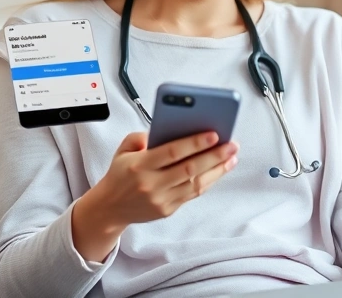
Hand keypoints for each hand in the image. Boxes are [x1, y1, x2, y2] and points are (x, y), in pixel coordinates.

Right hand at [72, 131, 238, 260]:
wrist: (109, 207)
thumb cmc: (120, 173)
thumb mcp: (124, 149)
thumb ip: (142, 136)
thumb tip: (170, 131)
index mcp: (139, 165)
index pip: (172, 152)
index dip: (195, 143)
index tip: (214, 133)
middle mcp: (151, 184)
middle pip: (189, 169)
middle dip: (214, 155)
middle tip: (233, 144)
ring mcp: (160, 200)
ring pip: (195, 184)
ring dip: (217, 170)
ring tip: (232, 157)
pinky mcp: (167, 210)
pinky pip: (192, 194)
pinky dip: (208, 181)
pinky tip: (219, 170)